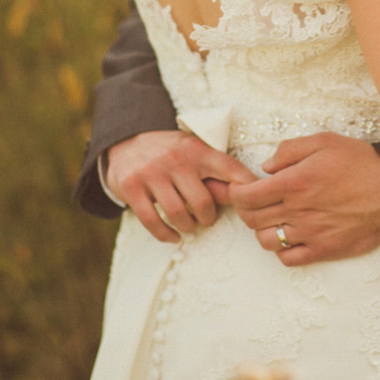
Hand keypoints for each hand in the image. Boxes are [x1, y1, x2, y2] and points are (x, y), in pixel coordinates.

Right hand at [106, 130, 257, 242]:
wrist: (126, 142)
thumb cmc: (170, 153)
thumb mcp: (193, 150)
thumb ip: (214, 169)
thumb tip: (246, 193)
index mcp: (196, 149)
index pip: (229, 168)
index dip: (246, 188)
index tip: (254, 204)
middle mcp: (175, 159)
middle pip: (203, 202)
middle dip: (208, 218)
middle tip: (206, 219)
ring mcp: (151, 172)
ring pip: (178, 214)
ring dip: (188, 227)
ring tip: (189, 227)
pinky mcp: (131, 187)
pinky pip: (152, 221)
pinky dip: (166, 235)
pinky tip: (173, 236)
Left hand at [224, 132, 379, 266]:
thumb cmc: (362, 163)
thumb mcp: (325, 141)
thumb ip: (289, 150)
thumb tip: (266, 166)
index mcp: (296, 182)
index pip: (247, 196)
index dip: (235, 193)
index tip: (238, 189)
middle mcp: (299, 210)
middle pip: (252, 219)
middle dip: (245, 210)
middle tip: (254, 201)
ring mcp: (311, 233)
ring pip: (266, 240)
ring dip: (262, 229)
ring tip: (273, 217)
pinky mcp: (324, 250)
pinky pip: (288, 258)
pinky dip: (281, 249)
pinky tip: (289, 235)